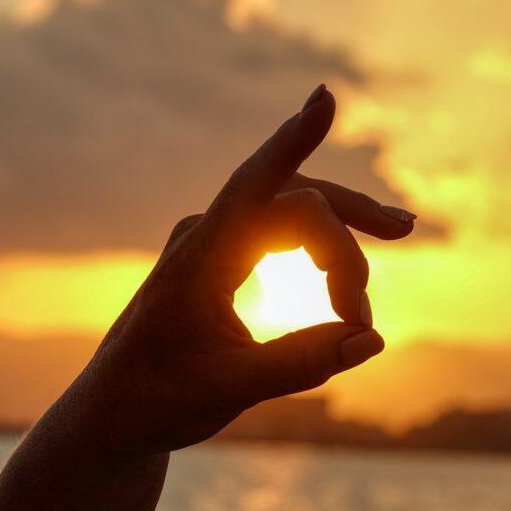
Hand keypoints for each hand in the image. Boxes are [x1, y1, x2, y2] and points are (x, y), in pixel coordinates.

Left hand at [67, 85, 415, 457]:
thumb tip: (372, 342)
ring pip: (293, 211)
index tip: (324, 98)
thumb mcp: (231, 390)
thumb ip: (300, 363)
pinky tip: (345, 269)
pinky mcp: (220, 256)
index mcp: (197, 259)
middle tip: (373, 290)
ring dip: (342, 235)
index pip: (252, 187)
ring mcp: (211, 242)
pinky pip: (280, 230)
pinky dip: (320, 247)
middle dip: (350, 230)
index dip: (292, 141)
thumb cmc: (158, 401)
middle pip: (297, 202)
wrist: (113, 412)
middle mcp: (204, 235)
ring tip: (398, 239)